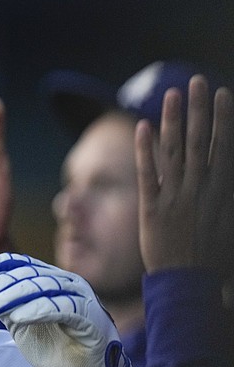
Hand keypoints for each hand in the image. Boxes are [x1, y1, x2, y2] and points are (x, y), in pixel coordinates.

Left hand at [0, 253, 140, 366]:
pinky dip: (36, 309)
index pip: (17, 264)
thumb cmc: (54, 347)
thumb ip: (1, 302)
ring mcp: (79, 296)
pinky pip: (61, 307)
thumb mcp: (19, 322)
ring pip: (40, 288)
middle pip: (24, 275)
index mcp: (48, 278)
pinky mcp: (90, 316)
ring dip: (8, 298)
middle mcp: (65, 281)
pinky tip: (16, 317)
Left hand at [136, 75, 233, 277]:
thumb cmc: (213, 259)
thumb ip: (227, 195)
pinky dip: (145, 150)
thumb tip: (228, 168)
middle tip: (195, 80)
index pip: (224, 147)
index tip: (223, 93)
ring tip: (171, 94)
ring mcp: (175, 198)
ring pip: (174, 152)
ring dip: (172, 121)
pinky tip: (142, 127)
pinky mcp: (151, 208)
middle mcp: (200, 190)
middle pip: (199, 142)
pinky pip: (148, 174)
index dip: (223, 119)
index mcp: (222, 192)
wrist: (188, 285)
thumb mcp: (230, 223)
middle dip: (199, 109)